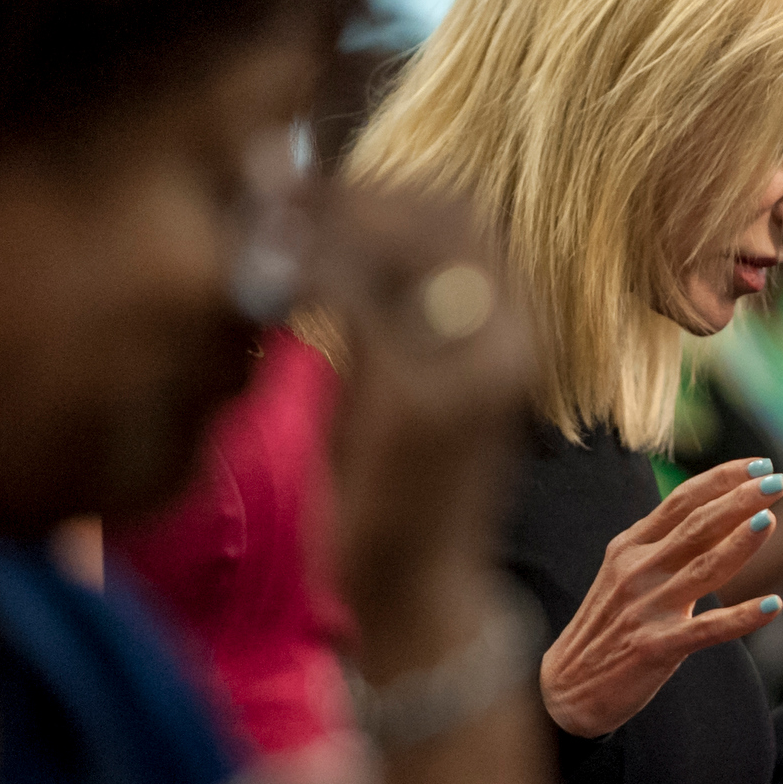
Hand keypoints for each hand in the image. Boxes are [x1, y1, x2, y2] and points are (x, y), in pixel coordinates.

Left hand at [311, 181, 536, 642]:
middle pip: (445, 211)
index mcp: (519, 326)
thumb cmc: (397, 486)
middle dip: (354, 194)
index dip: (381, 188)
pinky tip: (268, 288)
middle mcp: (518, 335)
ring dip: (327, 225)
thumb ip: (382, 304)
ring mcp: (479, 365)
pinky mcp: (427, 399)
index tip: (301, 188)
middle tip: (270, 198)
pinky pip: (366, 300)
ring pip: (407, 243)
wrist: (418, 596)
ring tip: (263, 235)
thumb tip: (317, 221)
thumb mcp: (400, 379)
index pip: (460, 212)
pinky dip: (311, 278)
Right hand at [538, 460, 782, 736]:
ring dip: (741, 542)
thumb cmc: (609, 626)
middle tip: (777, 481)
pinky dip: (742, 617)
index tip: (759, 464)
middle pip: (696, 525)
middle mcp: (636, 571)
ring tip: (771, 520)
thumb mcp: (627, 575)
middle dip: (739, 499)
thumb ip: (666, 548)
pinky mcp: (656, 647)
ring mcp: (646, 608)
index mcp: (629, 547)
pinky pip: (708, 629)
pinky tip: (773, 605)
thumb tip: (720, 516)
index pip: (681, 501)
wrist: (566, 687)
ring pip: (704, 567)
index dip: (722, 479)